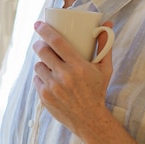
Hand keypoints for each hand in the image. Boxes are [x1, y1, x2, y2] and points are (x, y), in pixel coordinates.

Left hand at [32, 20, 113, 137]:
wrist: (89, 119)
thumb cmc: (97, 90)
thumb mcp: (105, 68)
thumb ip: (105, 46)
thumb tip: (108, 24)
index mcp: (78, 66)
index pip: (57, 42)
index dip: (45, 30)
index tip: (38, 23)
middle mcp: (63, 76)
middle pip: (43, 51)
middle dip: (39, 44)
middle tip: (41, 43)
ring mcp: (52, 88)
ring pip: (38, 66)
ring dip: (42, 62)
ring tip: (50, 65)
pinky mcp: (44, 97)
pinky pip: (36, 80)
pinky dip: (41, 77)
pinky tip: (49, 79)